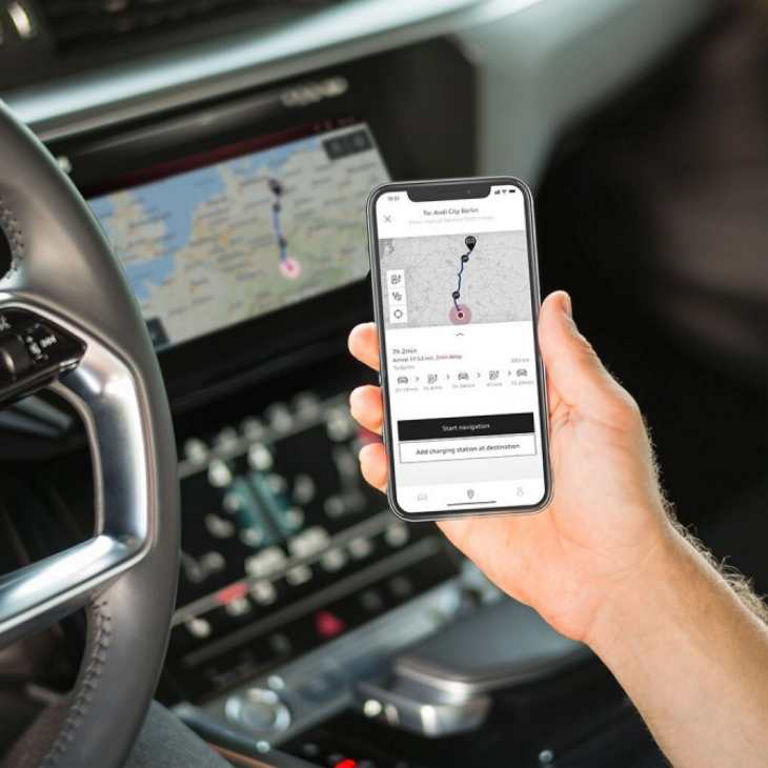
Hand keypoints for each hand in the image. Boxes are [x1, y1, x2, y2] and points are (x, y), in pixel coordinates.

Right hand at [348, 290, 676, 643]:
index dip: (446, 330)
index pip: (479, 353)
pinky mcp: (458, 505)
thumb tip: (555, 304)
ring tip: (368, 398)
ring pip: (414, 430)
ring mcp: (474, 466)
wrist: (609, 575)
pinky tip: (377, 456)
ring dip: (383, 409)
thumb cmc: (620, 496)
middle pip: (436, 386)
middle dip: (397, 360)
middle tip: (370, 341)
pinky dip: (385, 470)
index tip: (417, 309)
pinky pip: (412, 483)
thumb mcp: (604, 412)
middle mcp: (497, 428)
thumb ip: (572, 358)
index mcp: (531, 400)